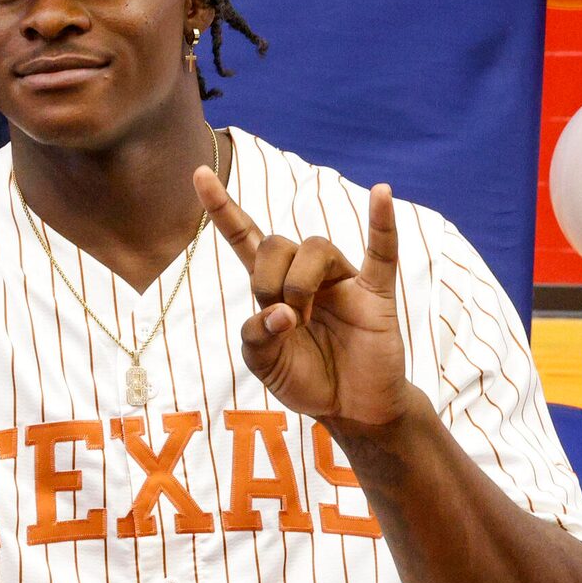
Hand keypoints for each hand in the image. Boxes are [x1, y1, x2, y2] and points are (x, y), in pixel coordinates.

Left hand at [195, 168, 412, 429]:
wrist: (350, 409)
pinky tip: (382, 193)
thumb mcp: (262, 363)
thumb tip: (281, 312)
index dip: (221, 207)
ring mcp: (341, 281)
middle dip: (268, 278)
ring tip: (303, 317)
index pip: (244, 236)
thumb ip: (256, 336)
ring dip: (300, 281)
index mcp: (272, 285)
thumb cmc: (305, 379)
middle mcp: (305, 274)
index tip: (199, 173)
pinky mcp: (375, 295)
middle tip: (281, 317)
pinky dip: (382, 222)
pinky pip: (381, 252)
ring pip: (315, 246)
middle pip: (278, 242)